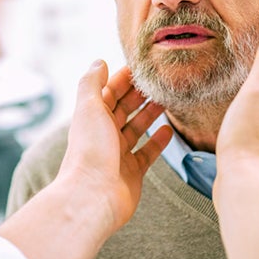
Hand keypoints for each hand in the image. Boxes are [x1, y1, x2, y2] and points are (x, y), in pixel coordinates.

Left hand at [58, 60, 171, 231]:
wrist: (93, 196)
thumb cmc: (90, 151)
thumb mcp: (89, 107)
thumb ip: (92, 82)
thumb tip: (99, 62)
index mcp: (92, 118)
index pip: (109, 92)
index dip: (124, 78)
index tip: (143, 67)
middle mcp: (103, 135)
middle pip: (123, 109)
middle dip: (140, 94)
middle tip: (161, 82)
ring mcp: (118, 154)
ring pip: (136, 129)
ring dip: (150, 114)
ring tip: (167, 101)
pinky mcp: (132, 173)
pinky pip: (147, 153)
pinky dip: (158, 142)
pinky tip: (169, 130)